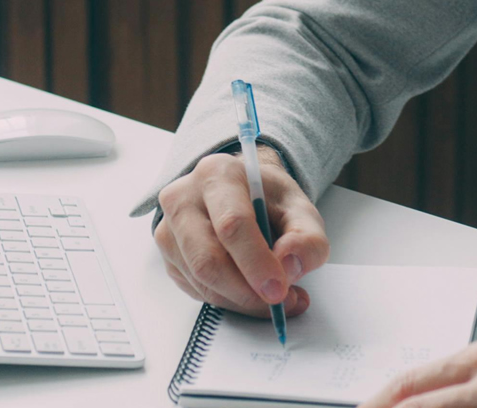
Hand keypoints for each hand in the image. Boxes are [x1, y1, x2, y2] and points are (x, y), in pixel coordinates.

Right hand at [154, 146, 330, 316]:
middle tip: (280, 302)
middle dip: (247, 291)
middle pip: (207, 259)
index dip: (256, 262)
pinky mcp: (168, 256)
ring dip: (241, 300)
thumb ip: (307, 238)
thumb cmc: (267, 200)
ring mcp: (169, 229)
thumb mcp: (300, 210)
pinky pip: (196, 291)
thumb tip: (289, 265)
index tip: (279, 289)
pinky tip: (251, 291)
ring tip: (275, 297)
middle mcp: (183, 198)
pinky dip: (229, 300)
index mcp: (217, 174)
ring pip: (200, 281)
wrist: (242, 195)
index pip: (232, 224)